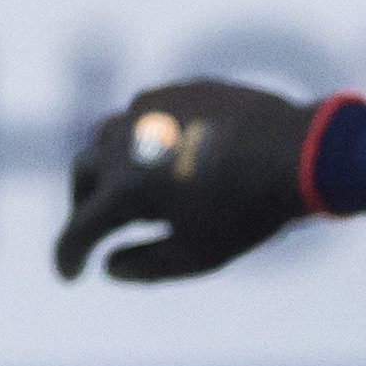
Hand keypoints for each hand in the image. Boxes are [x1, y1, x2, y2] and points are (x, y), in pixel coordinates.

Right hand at [52, 80, 335, 283]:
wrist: (297, 151)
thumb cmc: (248, 212)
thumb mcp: (196, 255)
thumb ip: (145, 265)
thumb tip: (109, 266)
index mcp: (124, 190)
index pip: (79, 228)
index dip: (68, 255)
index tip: (69, 274)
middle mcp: (125, 143)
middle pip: (82, 175)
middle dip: (81, 205)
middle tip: (91, 227)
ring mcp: (148, 110)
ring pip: (106, 137)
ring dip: (104, 166)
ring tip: (123, 189)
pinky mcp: (174, 91)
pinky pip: (141, 113)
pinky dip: (137, 139)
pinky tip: (158, 154)